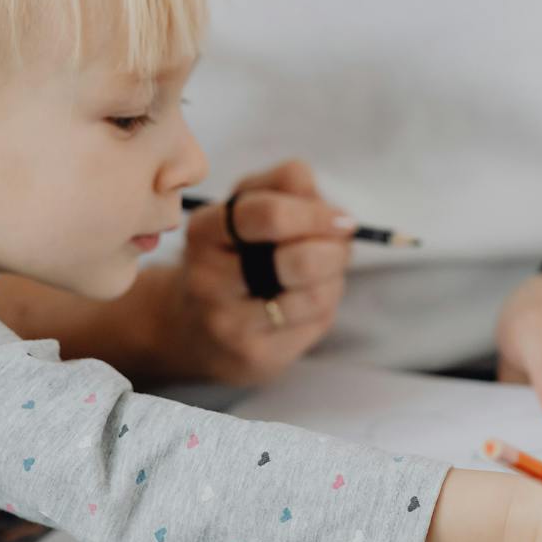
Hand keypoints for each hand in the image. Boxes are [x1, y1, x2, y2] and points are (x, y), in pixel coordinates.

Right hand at [160, 159, 354, 384]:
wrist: (198, 328)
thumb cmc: (234, 254)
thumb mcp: (248, 206)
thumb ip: (287, 185)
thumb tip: (334, 212)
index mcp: (204, 230)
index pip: (268, 214)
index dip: (317, 214)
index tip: (344, 221)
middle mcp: (207, 279)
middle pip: (300, 259)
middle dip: (334, 250)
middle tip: (340, 247)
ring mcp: (227, 322)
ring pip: (315, 294)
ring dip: (333, 278)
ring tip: (322, 273)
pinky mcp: (252, 356)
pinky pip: (314, 323)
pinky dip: (325, 305)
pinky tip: (308, 300)